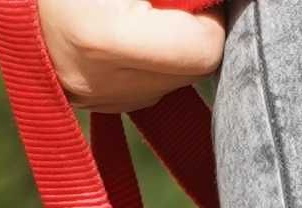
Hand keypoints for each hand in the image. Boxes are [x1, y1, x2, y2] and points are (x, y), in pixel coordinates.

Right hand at [32, 0, 224, 112]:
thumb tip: (216, 4)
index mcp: (102, 37)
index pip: (203, 51)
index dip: (211, 17)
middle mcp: (97, 81)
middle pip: (191, 73)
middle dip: (191, 33)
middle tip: (167, 2)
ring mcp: (89, 98)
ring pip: (170, 84)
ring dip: (172, 49)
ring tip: (139, 13)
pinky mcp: (86, 104)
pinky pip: (144, 88)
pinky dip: (149, 61)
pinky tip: (126, 33)